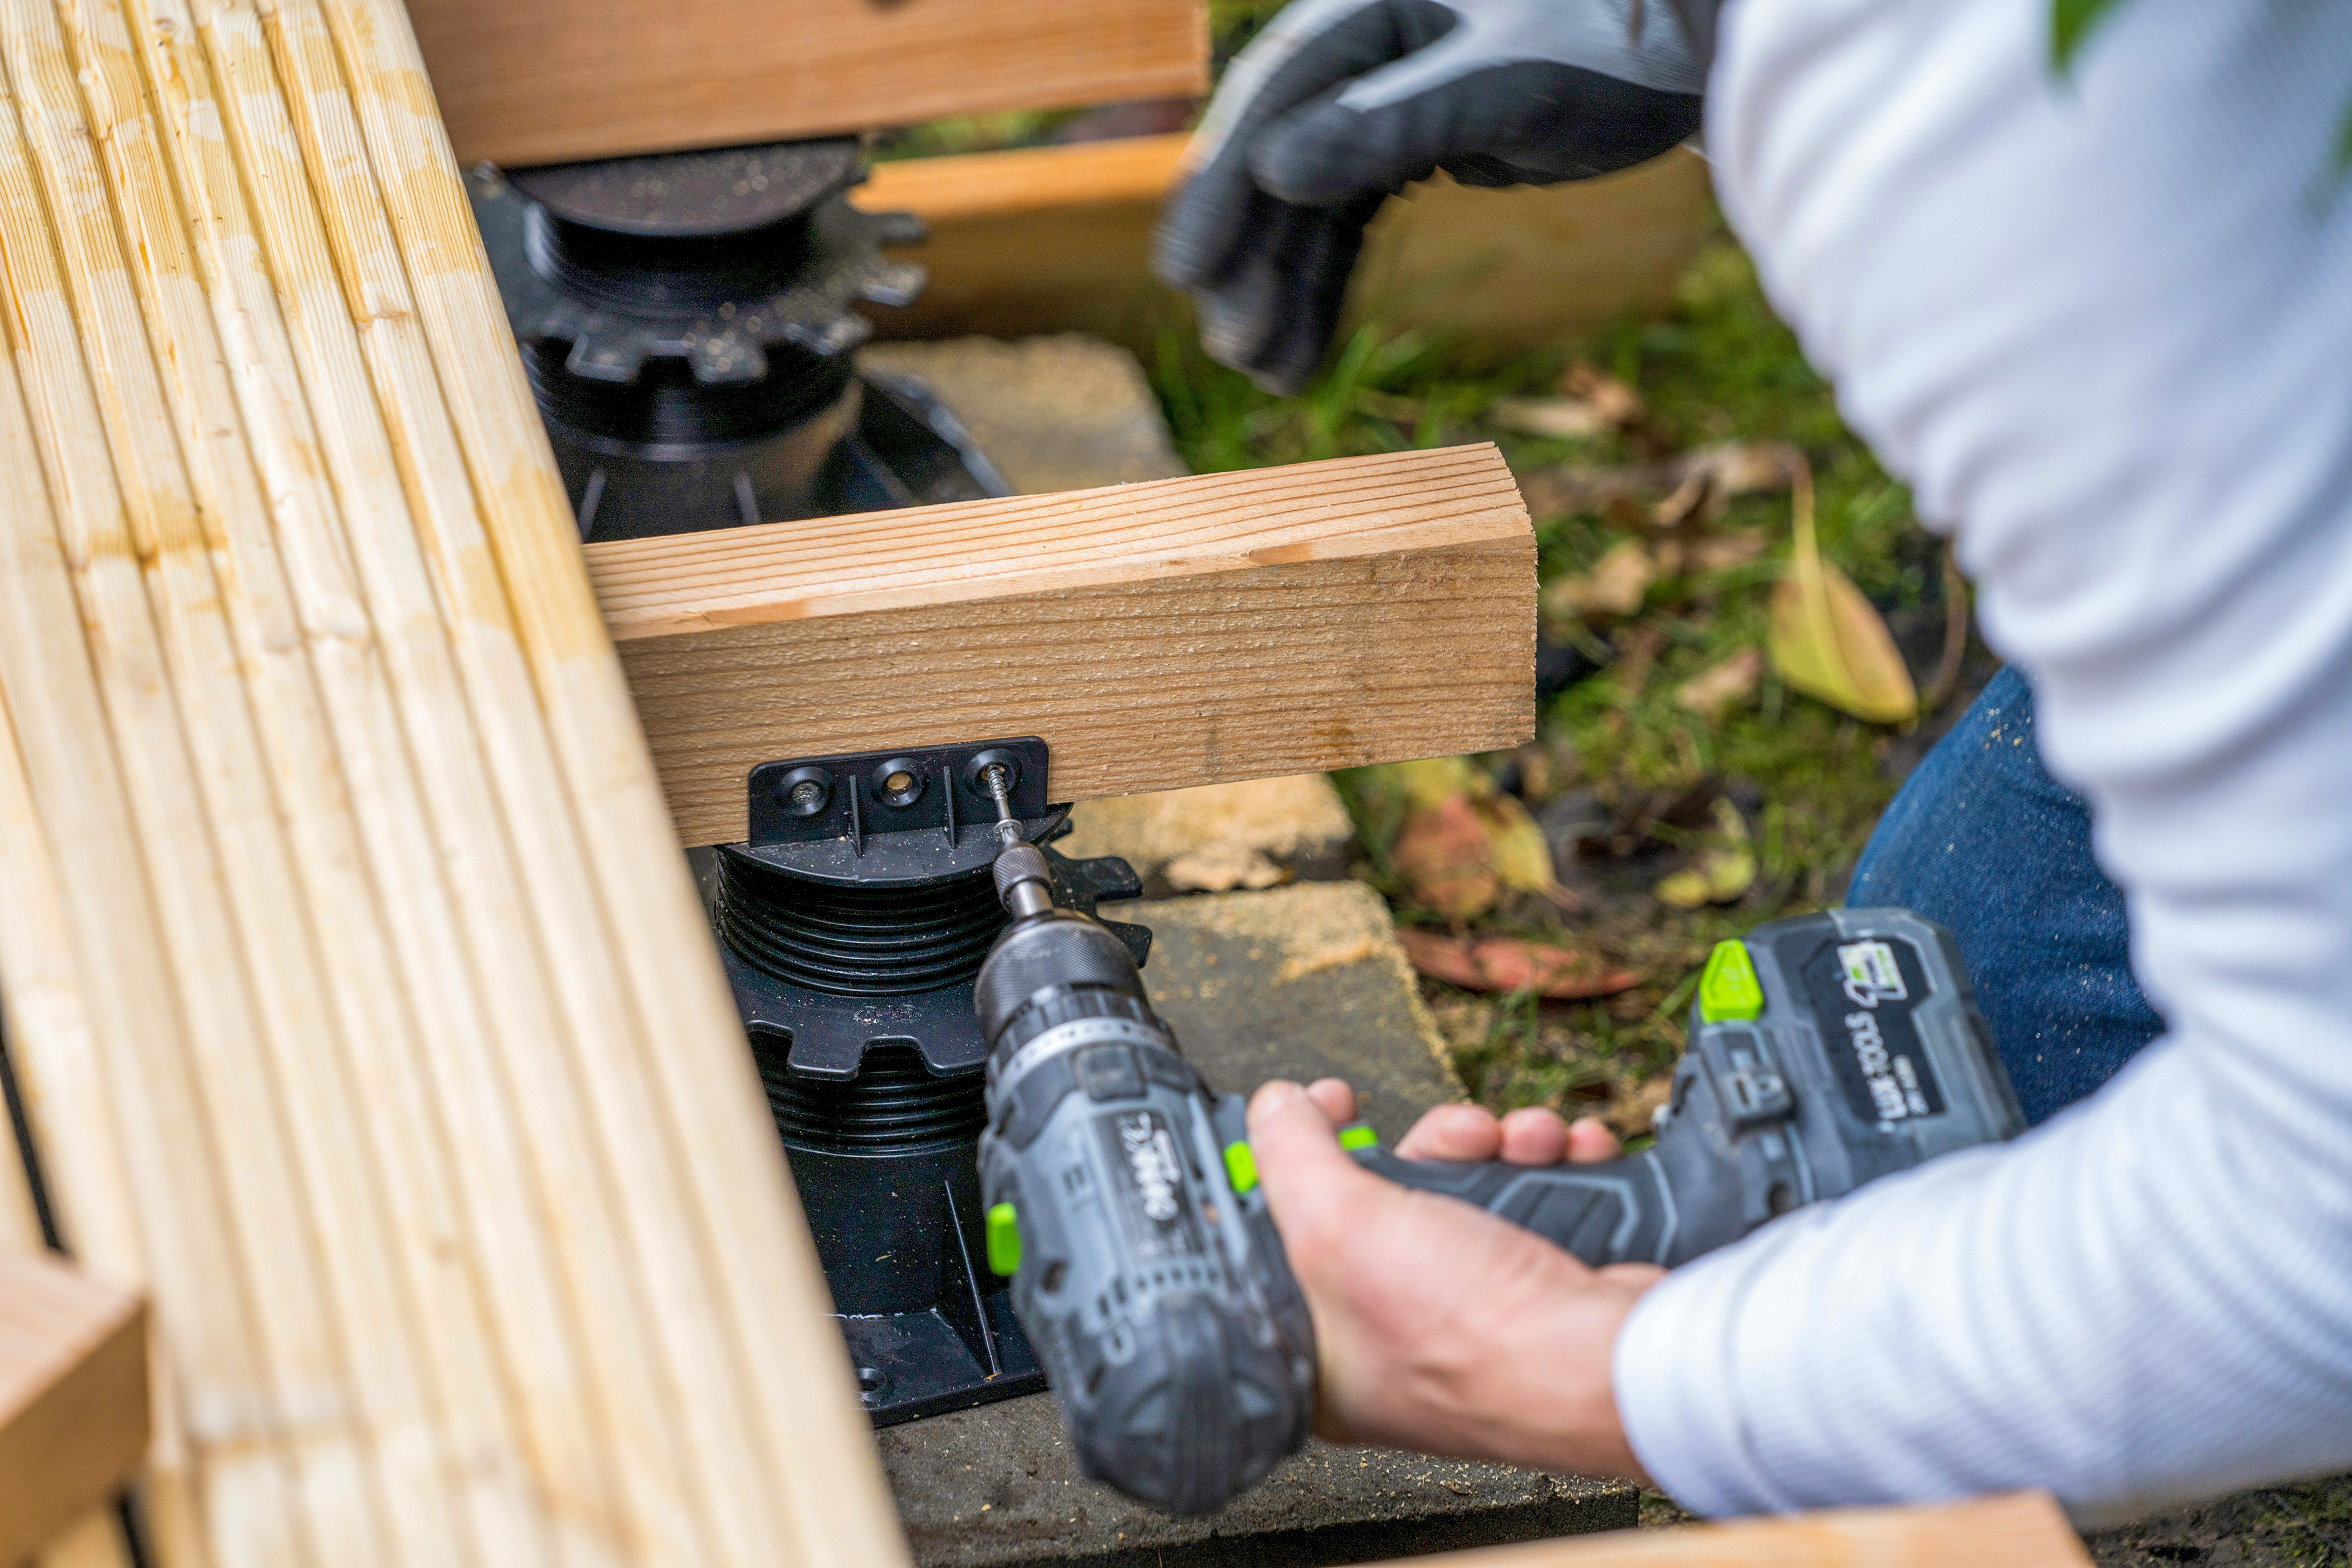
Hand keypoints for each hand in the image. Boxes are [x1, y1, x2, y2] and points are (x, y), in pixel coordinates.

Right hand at [1155, 0, 1706, 393]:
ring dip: (1281, 289)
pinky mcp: (1412, 147)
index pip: (1273, 100)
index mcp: (1369, 8)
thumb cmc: (1614, 45)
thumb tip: (1279, 172)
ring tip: (1266, 372)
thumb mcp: (1507, 84)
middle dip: (1250, 259)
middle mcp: (1361, 52)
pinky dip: (1324, 286)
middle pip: (1276, 161)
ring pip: (1306, 204)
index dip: (1222, 185)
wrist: (1693, 47)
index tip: (1185, 270)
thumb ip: (1394, 123)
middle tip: (1232, 346)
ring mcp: (1381, 103)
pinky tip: (1301, 353)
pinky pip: (1346, 223)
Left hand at [1247, 1078, 1663, 1477]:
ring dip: (1504, 1142)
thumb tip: (1275, 1108)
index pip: (1291, 1234)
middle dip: (1434, 1143)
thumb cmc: (1474, 1337)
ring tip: (1528, 1142)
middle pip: (1388, 1196)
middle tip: (1460, 1133)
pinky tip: (1568, 1155)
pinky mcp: (1539, 1286)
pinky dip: (1553, 1164)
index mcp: (1330, 1347)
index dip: (1306, 1161)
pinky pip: (1533, 1198)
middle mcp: (1398, 1332)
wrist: (1613, 1364)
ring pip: (1466, 1186)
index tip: (1327, 1109)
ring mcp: (1474, 1310)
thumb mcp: (1340, 1227)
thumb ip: (1292, 1155)